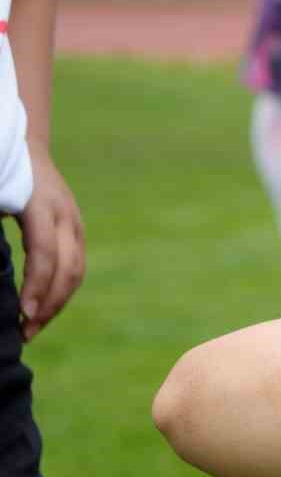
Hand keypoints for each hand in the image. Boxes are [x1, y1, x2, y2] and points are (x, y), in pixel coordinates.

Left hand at [13, 152, 84, 340]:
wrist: (25, 145)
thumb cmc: (1, 171)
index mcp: (42, 206)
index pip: (45, 255)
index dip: (36, 286)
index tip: (22, 314)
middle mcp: (66, 216)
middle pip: (69, 269)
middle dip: (50, 304)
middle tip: (26, 332)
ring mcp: (75, 223)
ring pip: (77, 272)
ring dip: (58, 303)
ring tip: (33, 327)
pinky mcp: (76, 231)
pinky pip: (75, 267)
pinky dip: (61, 291)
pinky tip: (42, 308)